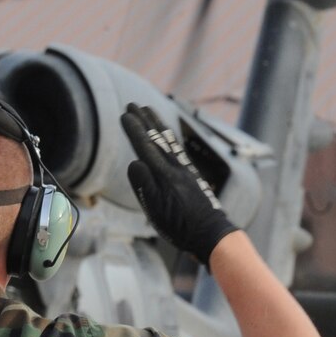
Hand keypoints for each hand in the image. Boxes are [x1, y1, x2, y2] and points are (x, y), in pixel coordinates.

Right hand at [121, 103, 234, 263]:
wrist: (211, 232)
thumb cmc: (180, 225)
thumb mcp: (155, 209)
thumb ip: (143, 184)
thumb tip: (134, 162)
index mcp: (163, 174)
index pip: (145, 146)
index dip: (134, 130)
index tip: (125, 114)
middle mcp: (175, 167)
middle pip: (157, 138)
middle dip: (144, 120)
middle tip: (134, 104)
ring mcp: (184, 170)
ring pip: (168, 141)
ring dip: (157, 124)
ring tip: (149, 111)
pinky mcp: (190, 176)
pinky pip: (177, 149)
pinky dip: (169, 137)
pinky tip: (167, 137)